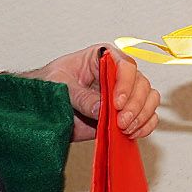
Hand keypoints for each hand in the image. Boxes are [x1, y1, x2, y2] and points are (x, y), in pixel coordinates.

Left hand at [32, 46, 160, 141]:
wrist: (42, 106)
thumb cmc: (50, 85)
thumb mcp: (60, 85)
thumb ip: (80, 96)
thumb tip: (100, 108)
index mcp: (103, 58)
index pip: (125, 65)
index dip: (125, 84)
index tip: (116, 103)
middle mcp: (118, 75)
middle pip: (142, 84)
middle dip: (135, 105)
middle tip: (121, 122)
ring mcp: (124, 95)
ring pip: (149, 99)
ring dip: (142, 116)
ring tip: (125, 129)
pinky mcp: (125, 114)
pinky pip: (147, 117)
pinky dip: (145, 126)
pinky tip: (132, 134)